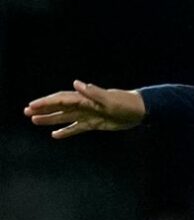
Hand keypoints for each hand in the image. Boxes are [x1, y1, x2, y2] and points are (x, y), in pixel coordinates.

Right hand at [24, 80, 145, 138]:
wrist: (141, 110)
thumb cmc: (127, 103)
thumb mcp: (110, 99)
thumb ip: (93, 93)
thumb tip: (76, 83)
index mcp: (86, 98)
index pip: (62, 100)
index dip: (46, 102)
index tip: (32, 105)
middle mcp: (85, 105)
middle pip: (60, 108)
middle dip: (43, 110)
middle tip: (26, 113)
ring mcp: (89, 114)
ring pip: (65, 117)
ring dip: (50, 119)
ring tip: (34, 121)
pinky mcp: (95, 123)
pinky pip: (77, 127)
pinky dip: (66, 130)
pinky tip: (55, 135)